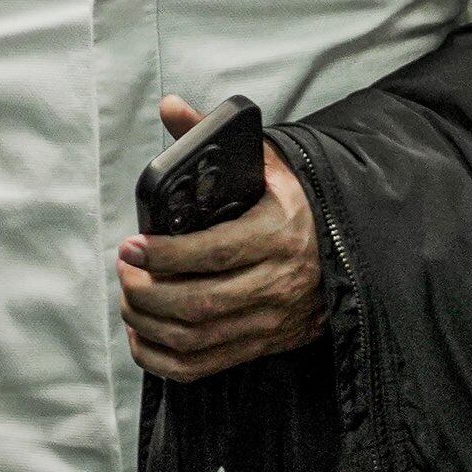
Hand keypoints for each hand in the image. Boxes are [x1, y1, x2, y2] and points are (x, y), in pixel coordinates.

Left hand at [118, 96, 323, 382]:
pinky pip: (205, 366)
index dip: (167, 254)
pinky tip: (142, 337)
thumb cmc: (294, 199)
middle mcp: (278, 281)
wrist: (348, 243)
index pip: (216, 252)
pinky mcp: (265, 343)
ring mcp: (272, 319)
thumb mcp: (265, 162)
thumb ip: (212, 134)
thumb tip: (170, 105)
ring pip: (199, 338)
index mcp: (280, 231)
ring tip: (128, 297)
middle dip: (149, 292)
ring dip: (150, 324)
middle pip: (200, 303)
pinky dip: (164, 359)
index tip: (131, 245)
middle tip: (124, 271)